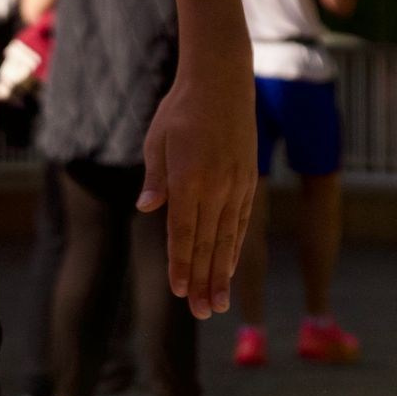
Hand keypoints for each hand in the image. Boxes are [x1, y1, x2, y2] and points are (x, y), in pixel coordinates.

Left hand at [138, 66, 257, 318]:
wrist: (222, 82)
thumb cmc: (180, 110)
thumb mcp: (157, 139)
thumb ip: (155, 178)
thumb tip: (148, 209)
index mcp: (189, 177)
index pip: (184, 231)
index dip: (182, 263)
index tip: (180, 292)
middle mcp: (217, 185)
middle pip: (209, 242)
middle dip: (204, 280)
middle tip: (203, 313)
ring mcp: (237, 184)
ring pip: (228, 237)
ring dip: (222, 272)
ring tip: (219, 304)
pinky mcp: (248, 181)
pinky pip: (241, 221)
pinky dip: (234, 247)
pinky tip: (229, 267)